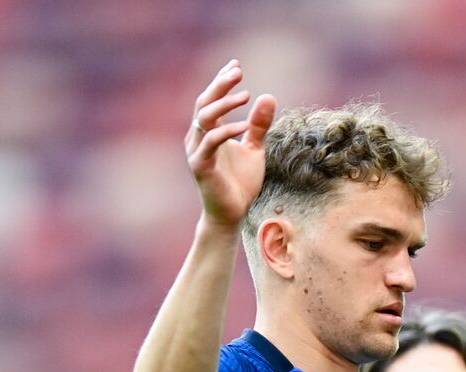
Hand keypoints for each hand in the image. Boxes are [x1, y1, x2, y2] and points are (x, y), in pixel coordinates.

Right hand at [185, 59, 277, 228]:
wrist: (231, 213)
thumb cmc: (240, 182)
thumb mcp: (255, 149)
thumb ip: (258, 125)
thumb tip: (268, 96)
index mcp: (208, 131)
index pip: (211, 99)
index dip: (221, 81)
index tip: (235, 65)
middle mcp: (198, 137)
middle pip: (204, 103)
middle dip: (220, 85)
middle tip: (238, 72)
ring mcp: (197, 150)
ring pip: (204, 118)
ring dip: (224, 104)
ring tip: (245, 95)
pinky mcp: (201, 165)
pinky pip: (211, 142)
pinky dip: (227, 131)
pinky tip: (244, 126)